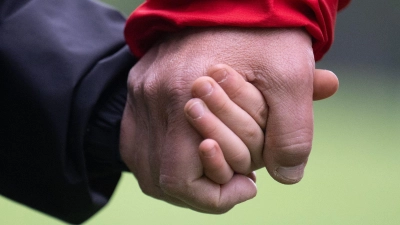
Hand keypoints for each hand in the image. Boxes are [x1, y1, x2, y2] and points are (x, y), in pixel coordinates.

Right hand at [120, 27, 337, 212]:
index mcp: (182, 91)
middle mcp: (151, 95)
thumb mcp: (290, 74)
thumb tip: (287, 176)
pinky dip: (163, 160)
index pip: (181, 178)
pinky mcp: (137, 89)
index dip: (216, 196)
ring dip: (180, 180)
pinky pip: (136, 143)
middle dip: (200, 191)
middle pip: (159, 178)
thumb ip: (294, 131)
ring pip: (145, 166)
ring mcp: (139, 93)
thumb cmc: (261, 31)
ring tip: (213, 173)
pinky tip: (189, 155)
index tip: (248, 185)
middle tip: (234, 180)